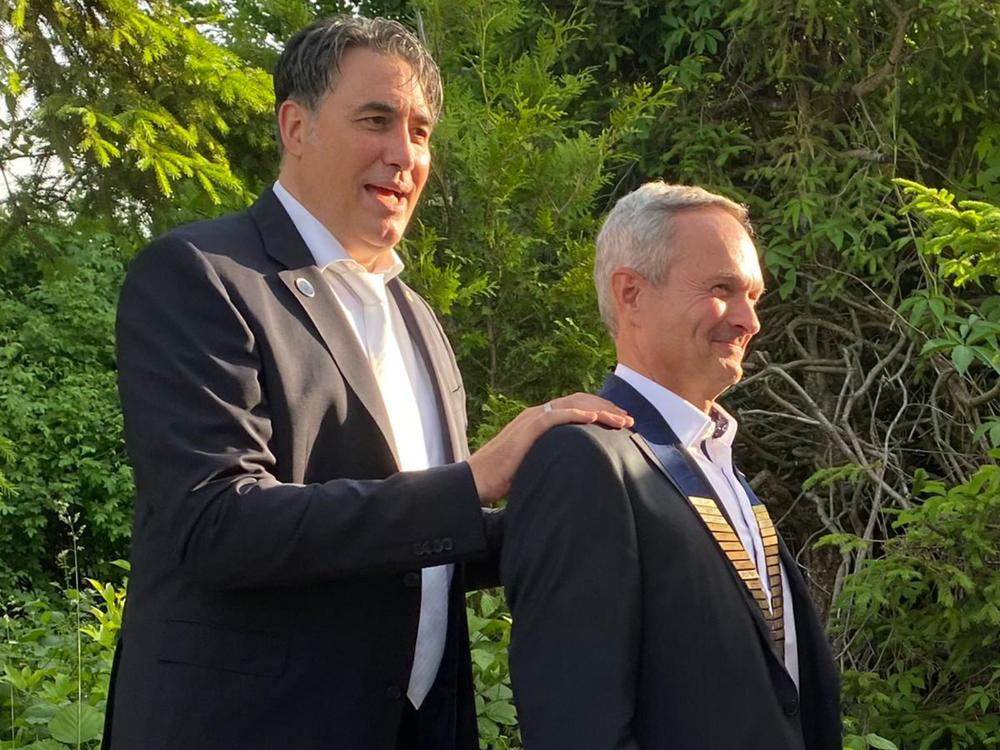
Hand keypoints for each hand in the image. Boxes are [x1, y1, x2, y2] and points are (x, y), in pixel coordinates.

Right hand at [467, 394, 632, 503]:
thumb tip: (577, 468)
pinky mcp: (525, 430)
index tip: (621, 422)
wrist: (476, 480)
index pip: (576, 407)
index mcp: (539, 420)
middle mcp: (536, 414)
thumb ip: (554, 457)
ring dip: (599, 412)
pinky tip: (593, 420)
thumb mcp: (536, 463)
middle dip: (607, 409)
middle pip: (579, 402)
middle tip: (629, 421)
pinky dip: (575, 415)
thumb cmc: (503, 477)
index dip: (601, 411)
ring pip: (571, 405)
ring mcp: (530, 420)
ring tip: (620, 421)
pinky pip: (553, 416)